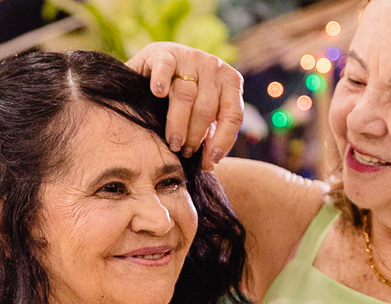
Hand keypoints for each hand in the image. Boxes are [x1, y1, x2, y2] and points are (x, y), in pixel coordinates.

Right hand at [127, 42, 244, 166]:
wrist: (162, 62)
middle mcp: (214, 67)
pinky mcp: (166, 52)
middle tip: (185, 153)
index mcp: (231, 82)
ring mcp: (191, 57)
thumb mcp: (204, 112)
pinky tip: (157, 94)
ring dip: (178, 123)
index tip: (211, 160)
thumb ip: (210, 134)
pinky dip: (160, 80)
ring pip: (186, 95)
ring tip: (174, 142)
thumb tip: (208, 165)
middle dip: (196, 136)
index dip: (224, 140)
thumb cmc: (187, 95)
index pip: (233, 115)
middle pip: (207, 109)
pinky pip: (165, 67)